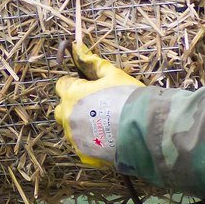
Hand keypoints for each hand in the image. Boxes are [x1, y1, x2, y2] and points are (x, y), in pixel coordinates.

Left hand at [53, 42, 143, 168]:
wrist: (144, 129)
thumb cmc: (128, 98)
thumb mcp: (113, 75)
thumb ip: (93, 63)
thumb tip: (78, 48)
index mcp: (72, 95)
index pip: (61, 85)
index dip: (74, 84)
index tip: (87, 86)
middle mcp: (67, 117)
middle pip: (61, 110)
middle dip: (72, 106)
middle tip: (95, 106)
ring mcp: (74, 138)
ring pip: (71, 129)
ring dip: (81, 125)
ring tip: (105, 125)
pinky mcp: (84, 155)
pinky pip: (82, 147)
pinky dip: (91, 143)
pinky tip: (108, 139)